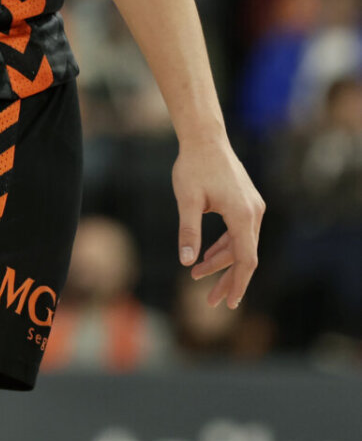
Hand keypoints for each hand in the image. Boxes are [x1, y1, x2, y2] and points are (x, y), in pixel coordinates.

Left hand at [173, 134, 264, 309]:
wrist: (204, 137)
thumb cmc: (193, 165)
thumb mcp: (186, 199)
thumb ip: (188, 231)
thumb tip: (187, 262)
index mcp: (242, 215)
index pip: (246, 259)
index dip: (238, 283)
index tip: (230, 303)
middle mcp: (254, 213)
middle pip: (245, 256)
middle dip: (227, 279)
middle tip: (211, 301)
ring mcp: (252, 207)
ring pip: (240, 244)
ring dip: (221, 262)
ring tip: (198, 276)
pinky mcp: (246, 202)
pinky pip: (237, 232)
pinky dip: (223, 246)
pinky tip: (207, 256)